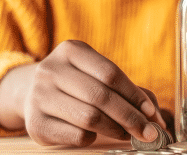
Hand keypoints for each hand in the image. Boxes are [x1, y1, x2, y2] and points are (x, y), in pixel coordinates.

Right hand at [0, 40, 168, 146]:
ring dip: (115, 129)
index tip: (151, 113)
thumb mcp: (96, 74)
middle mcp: (51, 70)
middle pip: (101, 96)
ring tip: (126, 133)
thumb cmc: (76, 83)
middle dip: (130, 117)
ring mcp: (39, 96)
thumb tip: (155, 116)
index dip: (134, 95)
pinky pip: (75, 134)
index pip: (110, 73)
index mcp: (71, 50)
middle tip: (148, 132)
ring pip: (89, 117)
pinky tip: (96, 134)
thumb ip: (128, 89)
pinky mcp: (35, 124)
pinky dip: (92, 137)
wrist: (30, 92)